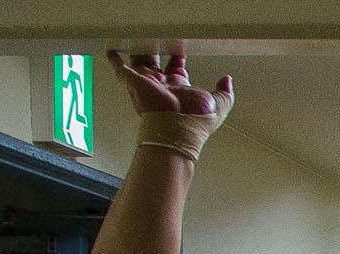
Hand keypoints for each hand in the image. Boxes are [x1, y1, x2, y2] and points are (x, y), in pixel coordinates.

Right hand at [108, 50, 232, 120]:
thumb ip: (225, 93)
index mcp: (178, 89)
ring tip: (141, 37)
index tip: (181, 49)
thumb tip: (227, 80)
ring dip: (141, 50)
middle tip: (160, 39)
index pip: (177, 69)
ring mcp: (147, 83)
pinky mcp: (134, 82)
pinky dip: (114, 60)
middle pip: (158, 63)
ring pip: (141, 60)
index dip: (178, 58)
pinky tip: (112, 52)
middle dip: (159, 51)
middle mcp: (161, 86)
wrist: (176, 129)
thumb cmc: (194, 123)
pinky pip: (120, 68)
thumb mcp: (218, 105)